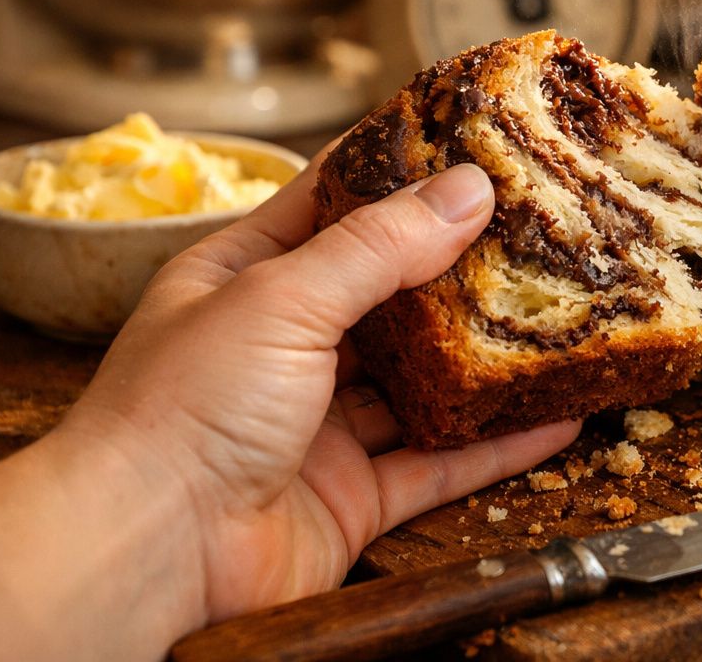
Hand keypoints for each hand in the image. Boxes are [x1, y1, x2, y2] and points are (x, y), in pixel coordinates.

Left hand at [0, 157, 579, 660]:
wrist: (147, 557)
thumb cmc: (180, 411)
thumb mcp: (281, 297)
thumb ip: (380, 246)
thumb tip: (466, 190)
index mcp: (242, 280)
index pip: (328, 207)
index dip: (395, 174)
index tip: (466, 144)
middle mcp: (280, 348)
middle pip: (386, 296)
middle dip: (456, 268)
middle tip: (532, 231)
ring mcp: (318, 425)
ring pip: (419, 382)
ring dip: (482, 358)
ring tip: (555, 318)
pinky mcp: (351, 496)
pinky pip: (440, 463)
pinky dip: (497, 446)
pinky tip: (553, 420)